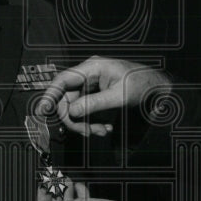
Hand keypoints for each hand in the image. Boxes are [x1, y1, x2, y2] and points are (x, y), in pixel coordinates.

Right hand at [35, 56, 172, 135]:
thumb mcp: (121, 96)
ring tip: (101, 132)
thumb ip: (96, 103)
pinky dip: (91, 123)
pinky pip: (84, 111)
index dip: (50, 95)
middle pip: (66, 98)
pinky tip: (104, 128)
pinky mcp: (95, 96)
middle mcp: (88, 75)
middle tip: (87, 132)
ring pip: (74, 108)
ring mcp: (91, 86)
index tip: (42, 111)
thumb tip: (72, 111)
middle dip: (74, 118)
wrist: (158, 88)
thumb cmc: (143, 85)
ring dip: (84, 124)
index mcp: (93, 67)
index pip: (63, 79)